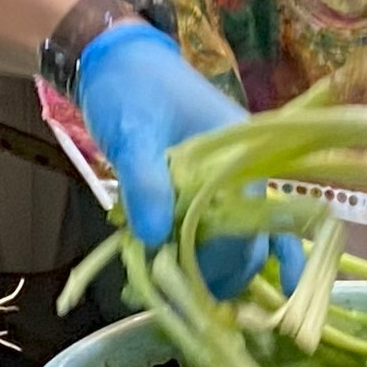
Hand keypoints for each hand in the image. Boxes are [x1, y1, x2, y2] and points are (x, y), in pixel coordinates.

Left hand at [77, 19, 294, 295]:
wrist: (114, 62)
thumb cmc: (129, 89)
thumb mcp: (133, 133)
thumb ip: (146, 183)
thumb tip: (157, 237)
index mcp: (240, 154)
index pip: (246, 222)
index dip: (220, 260)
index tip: (184, 286)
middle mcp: (245, 173)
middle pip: (252, 242)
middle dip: (224, 277)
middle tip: (186, 304)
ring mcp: (228, 183)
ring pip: (242, 245)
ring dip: (218, 275)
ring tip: (186, 304)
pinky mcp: (206, 192)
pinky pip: (221, 236)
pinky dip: (212, 262)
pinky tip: (205, 293)